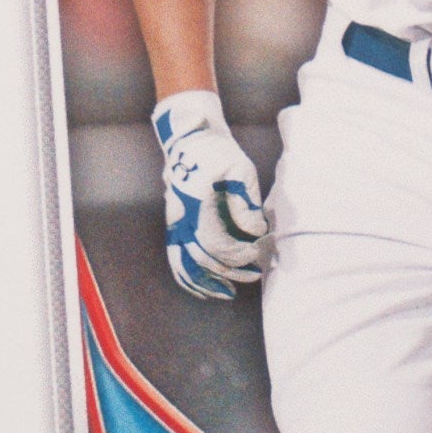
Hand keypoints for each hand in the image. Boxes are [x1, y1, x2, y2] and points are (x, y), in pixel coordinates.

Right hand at [152, 90, 267, 300]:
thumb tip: (256, 231)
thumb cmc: (218, 153)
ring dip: (208, 283)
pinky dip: (188, 279)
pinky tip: (204, 289)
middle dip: (232, 270)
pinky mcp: (173, 226)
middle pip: (204, 259)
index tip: (258, 253)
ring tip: (229, 293)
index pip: (217, 243)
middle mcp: (181, 218)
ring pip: (185, 266)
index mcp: (197, 204)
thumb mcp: (240, 169)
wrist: (189, 140)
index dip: (239, 254)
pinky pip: (176, 260)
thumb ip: (247, 203)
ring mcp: (173, 224)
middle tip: (256, 273)